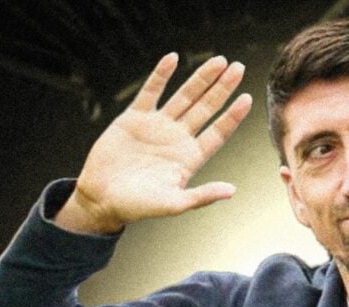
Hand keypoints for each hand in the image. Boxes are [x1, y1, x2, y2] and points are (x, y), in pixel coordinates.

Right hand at [57, 53, 252, 233]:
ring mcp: (157, 125)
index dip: (232, 116)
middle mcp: (177, 138)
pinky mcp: (134, 118)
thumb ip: (201, 196)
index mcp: (190, 157)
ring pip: (184, 96)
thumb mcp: (173, 204)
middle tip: (238, 68)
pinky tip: (173, 59)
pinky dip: (161, 75)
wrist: (101, 198)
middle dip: (222, 88)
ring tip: (219, 61)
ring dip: (201, 78)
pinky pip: (150, 91)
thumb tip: (231, 191)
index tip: (247, 98)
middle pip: (206, 108)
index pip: (217, 132)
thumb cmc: (137, 206)